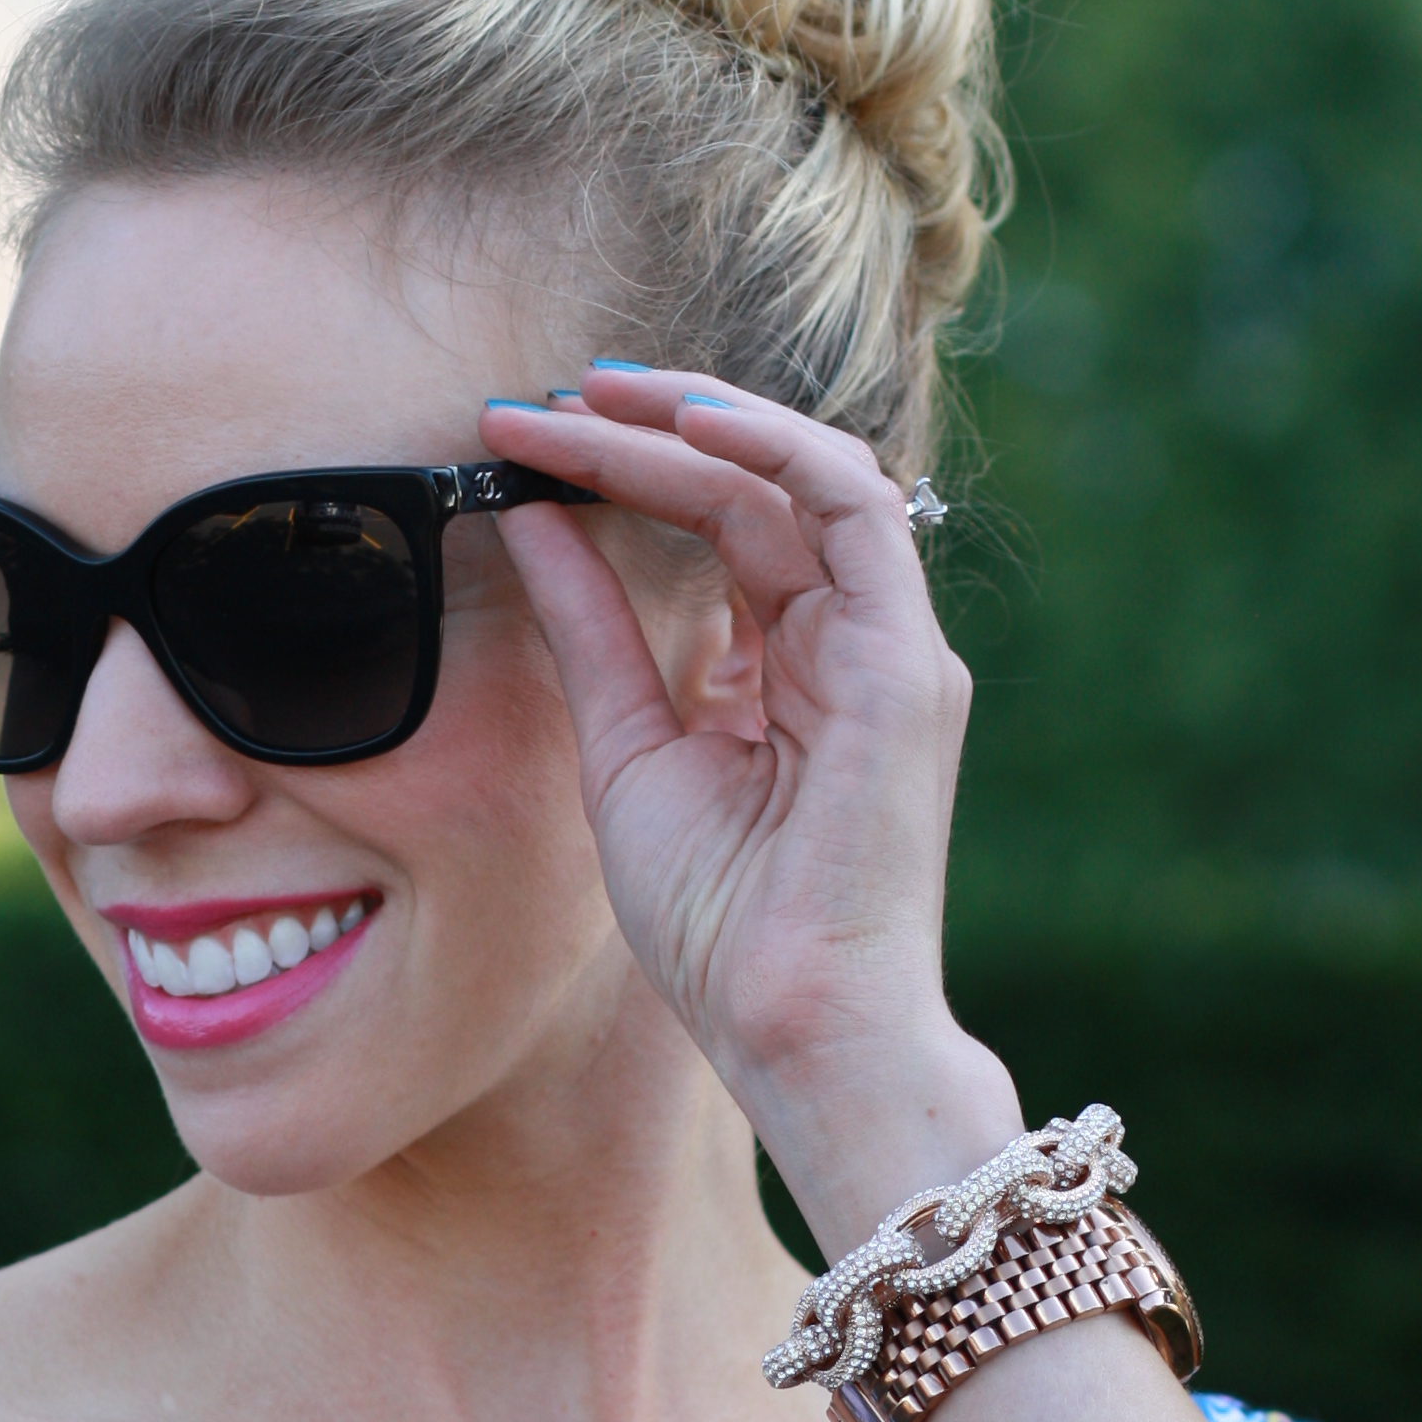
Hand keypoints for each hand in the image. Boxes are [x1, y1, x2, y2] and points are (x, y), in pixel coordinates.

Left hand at [482, 364, 1020, 1223]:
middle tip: (540, 398)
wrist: (794, 1029)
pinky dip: (773, 448)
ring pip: (796, 479)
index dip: (624, 471)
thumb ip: (591, 633)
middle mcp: (850, 643)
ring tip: (594, 393)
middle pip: (750, 490)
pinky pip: (852, 508)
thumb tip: (529, 520)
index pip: (718, 528)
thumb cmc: (722, 926)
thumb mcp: (626, 751)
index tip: (520, 441)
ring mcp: (886, 646)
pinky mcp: (901, 659)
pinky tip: (684, 422)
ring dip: (695, 421)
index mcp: (792, 671)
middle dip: (643, 430)